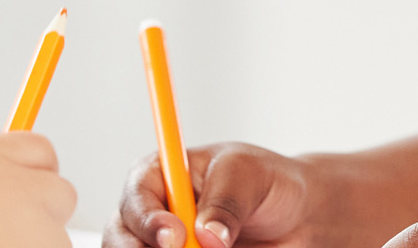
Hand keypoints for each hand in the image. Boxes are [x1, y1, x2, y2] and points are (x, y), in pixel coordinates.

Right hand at [105, 142, 319, 247]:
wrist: (296, 218)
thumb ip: (227, 199)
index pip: (135, 197)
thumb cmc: (267, 183)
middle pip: (120, 241)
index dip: (148, 221)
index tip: (175, 238)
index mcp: (160, 177)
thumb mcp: (249, 175)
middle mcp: (153, 217)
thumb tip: (207, 234)